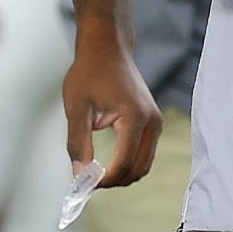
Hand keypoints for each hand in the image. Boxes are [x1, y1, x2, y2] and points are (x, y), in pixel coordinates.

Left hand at [61, 27, 160, 187]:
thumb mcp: (77, 107)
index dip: (104, 180)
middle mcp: (152, 121)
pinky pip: (145, 153)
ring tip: (97, 172)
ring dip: (122, 174)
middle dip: (115, 181)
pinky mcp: (153, 121)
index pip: (123, 163)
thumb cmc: (90, 71)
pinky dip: (129, 163)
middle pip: (138, 169)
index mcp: (135, 117)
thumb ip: (78, 143)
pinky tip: (108, 161)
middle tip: (90, 182)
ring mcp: (155, 122)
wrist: (107, 48)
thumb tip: (80, 175)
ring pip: (144, 164)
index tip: (85, 183)